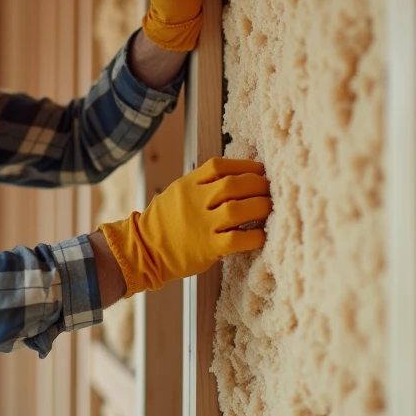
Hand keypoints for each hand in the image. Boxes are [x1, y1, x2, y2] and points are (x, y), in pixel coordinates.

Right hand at [98, 158, 270, 297]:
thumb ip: (202, 184)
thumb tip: (238, 176)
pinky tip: (261, 235)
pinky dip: (254, 236)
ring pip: (237, 210)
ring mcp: (201, 225)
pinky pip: (236, 239)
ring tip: (269, 208)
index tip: (260, 170)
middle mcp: (194, 202)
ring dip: (260, 207)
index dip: (245, 165)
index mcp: (187, 185)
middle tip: (270, 189)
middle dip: (257, 185)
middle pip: (233, 185)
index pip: (219, 166)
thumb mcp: (177, 193)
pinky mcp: (207, 248)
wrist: (144, 250)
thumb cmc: (165, 222)